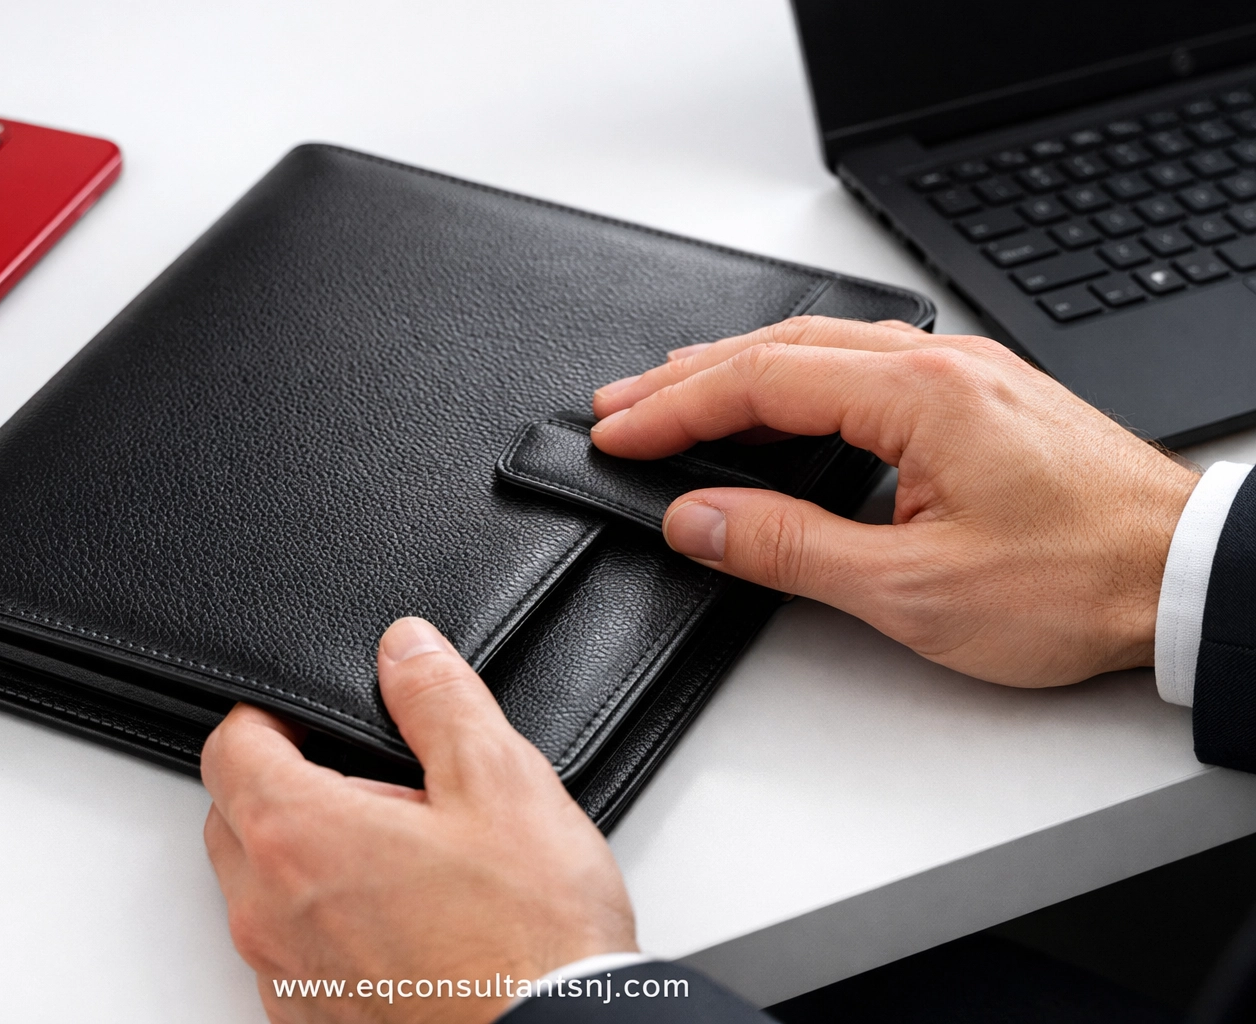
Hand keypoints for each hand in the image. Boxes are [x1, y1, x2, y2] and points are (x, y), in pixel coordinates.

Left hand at [201, 617, 635, 1023]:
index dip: (269, 716)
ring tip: (404, 858)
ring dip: (307, 859)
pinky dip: (326, 924)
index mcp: (297, 835)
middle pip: (234, 817)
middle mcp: (269, 914)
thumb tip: (404, 648)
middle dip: (286, 784)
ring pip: (261, 890)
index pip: (229, 746)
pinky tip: (406, 920)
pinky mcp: (311, 1022)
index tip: (313, 716)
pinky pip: (292, 952)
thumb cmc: (528, 937)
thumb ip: (438, 698)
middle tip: (376, 786)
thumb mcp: (498, 780)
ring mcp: (285, 978)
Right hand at [590, 316, 1199, 686]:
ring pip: (820, 350)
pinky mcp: (979, 400)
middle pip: (779, 347)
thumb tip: (699, 519)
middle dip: (688, 377)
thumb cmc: (1078, 580)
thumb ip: (788, 547)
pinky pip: (862, 369)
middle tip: (622, 406)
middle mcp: (939, 365)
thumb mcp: (912, 587)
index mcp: (918, 394)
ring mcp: (962, 376)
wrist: (1185, 578)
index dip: (674, 408)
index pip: (758, 380)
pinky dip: (795, 384)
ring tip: (675, 398)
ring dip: (738, 373)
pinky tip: (776, 409)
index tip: (617, 432)